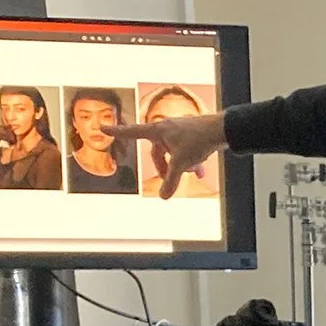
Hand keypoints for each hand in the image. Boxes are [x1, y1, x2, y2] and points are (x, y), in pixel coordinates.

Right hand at [110, 114, 225, 198]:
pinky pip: (184, 150)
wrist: (222, 129)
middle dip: (166, 167)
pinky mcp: (190, 134)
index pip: (132, 132)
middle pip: (157, 152)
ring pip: (173, 153)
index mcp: (157, 131)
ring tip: (195, 172)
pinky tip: (201, 172)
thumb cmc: (198, 140)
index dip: (117, 132)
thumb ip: (171, 181)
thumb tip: (163, 197)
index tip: (103, 129)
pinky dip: (190, 161)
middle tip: (173, 178)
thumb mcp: (182, 163)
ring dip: (182, 165)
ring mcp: (178, 131)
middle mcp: (165, 129)